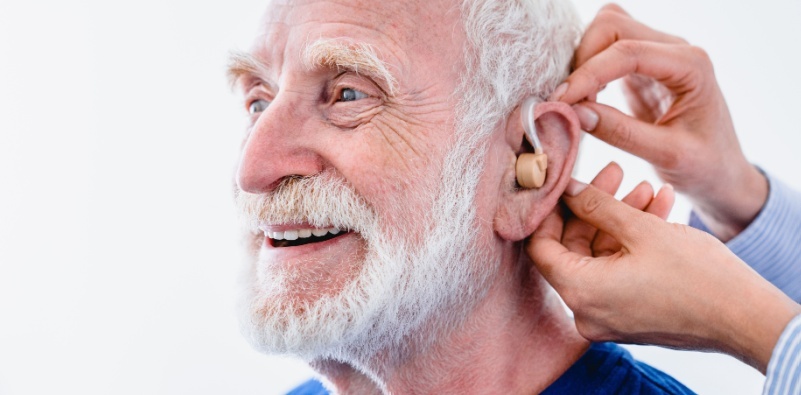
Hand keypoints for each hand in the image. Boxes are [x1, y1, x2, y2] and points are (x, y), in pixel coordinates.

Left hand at [526, 164, 800, 372]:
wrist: (746, 319)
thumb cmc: (697, 276)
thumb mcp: (641, 229)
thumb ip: (596, 205)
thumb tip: (566, 189)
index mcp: (580, 293)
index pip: (541, 247)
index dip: (550, 211)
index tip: (564, 183)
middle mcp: (586, 312)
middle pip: (573, 248)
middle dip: (595, 206)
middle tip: (615, 172)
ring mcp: (608, 317)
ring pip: (600, 256)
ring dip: (620, 219)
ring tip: (647, 186)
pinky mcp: (628, 316)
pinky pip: (618, 272)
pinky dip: (631, 243)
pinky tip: (658, 207)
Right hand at [550, 4, 767, 240]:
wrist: (721, 171)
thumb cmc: (705, 166)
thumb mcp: (668, 156)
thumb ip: (622, 133)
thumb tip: (576, 112)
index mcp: (691, 65)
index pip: (628, 51)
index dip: (588, 73)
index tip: (562, 102)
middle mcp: (675, 49)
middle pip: (613, 25)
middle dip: (583, 60)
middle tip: (571, 103)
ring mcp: (657, 52)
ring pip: (606, 30)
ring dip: (583, 61)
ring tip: (579, 102)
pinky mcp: (641, 64)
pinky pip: (604, 48)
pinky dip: (587, 68)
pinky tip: (586, 100)